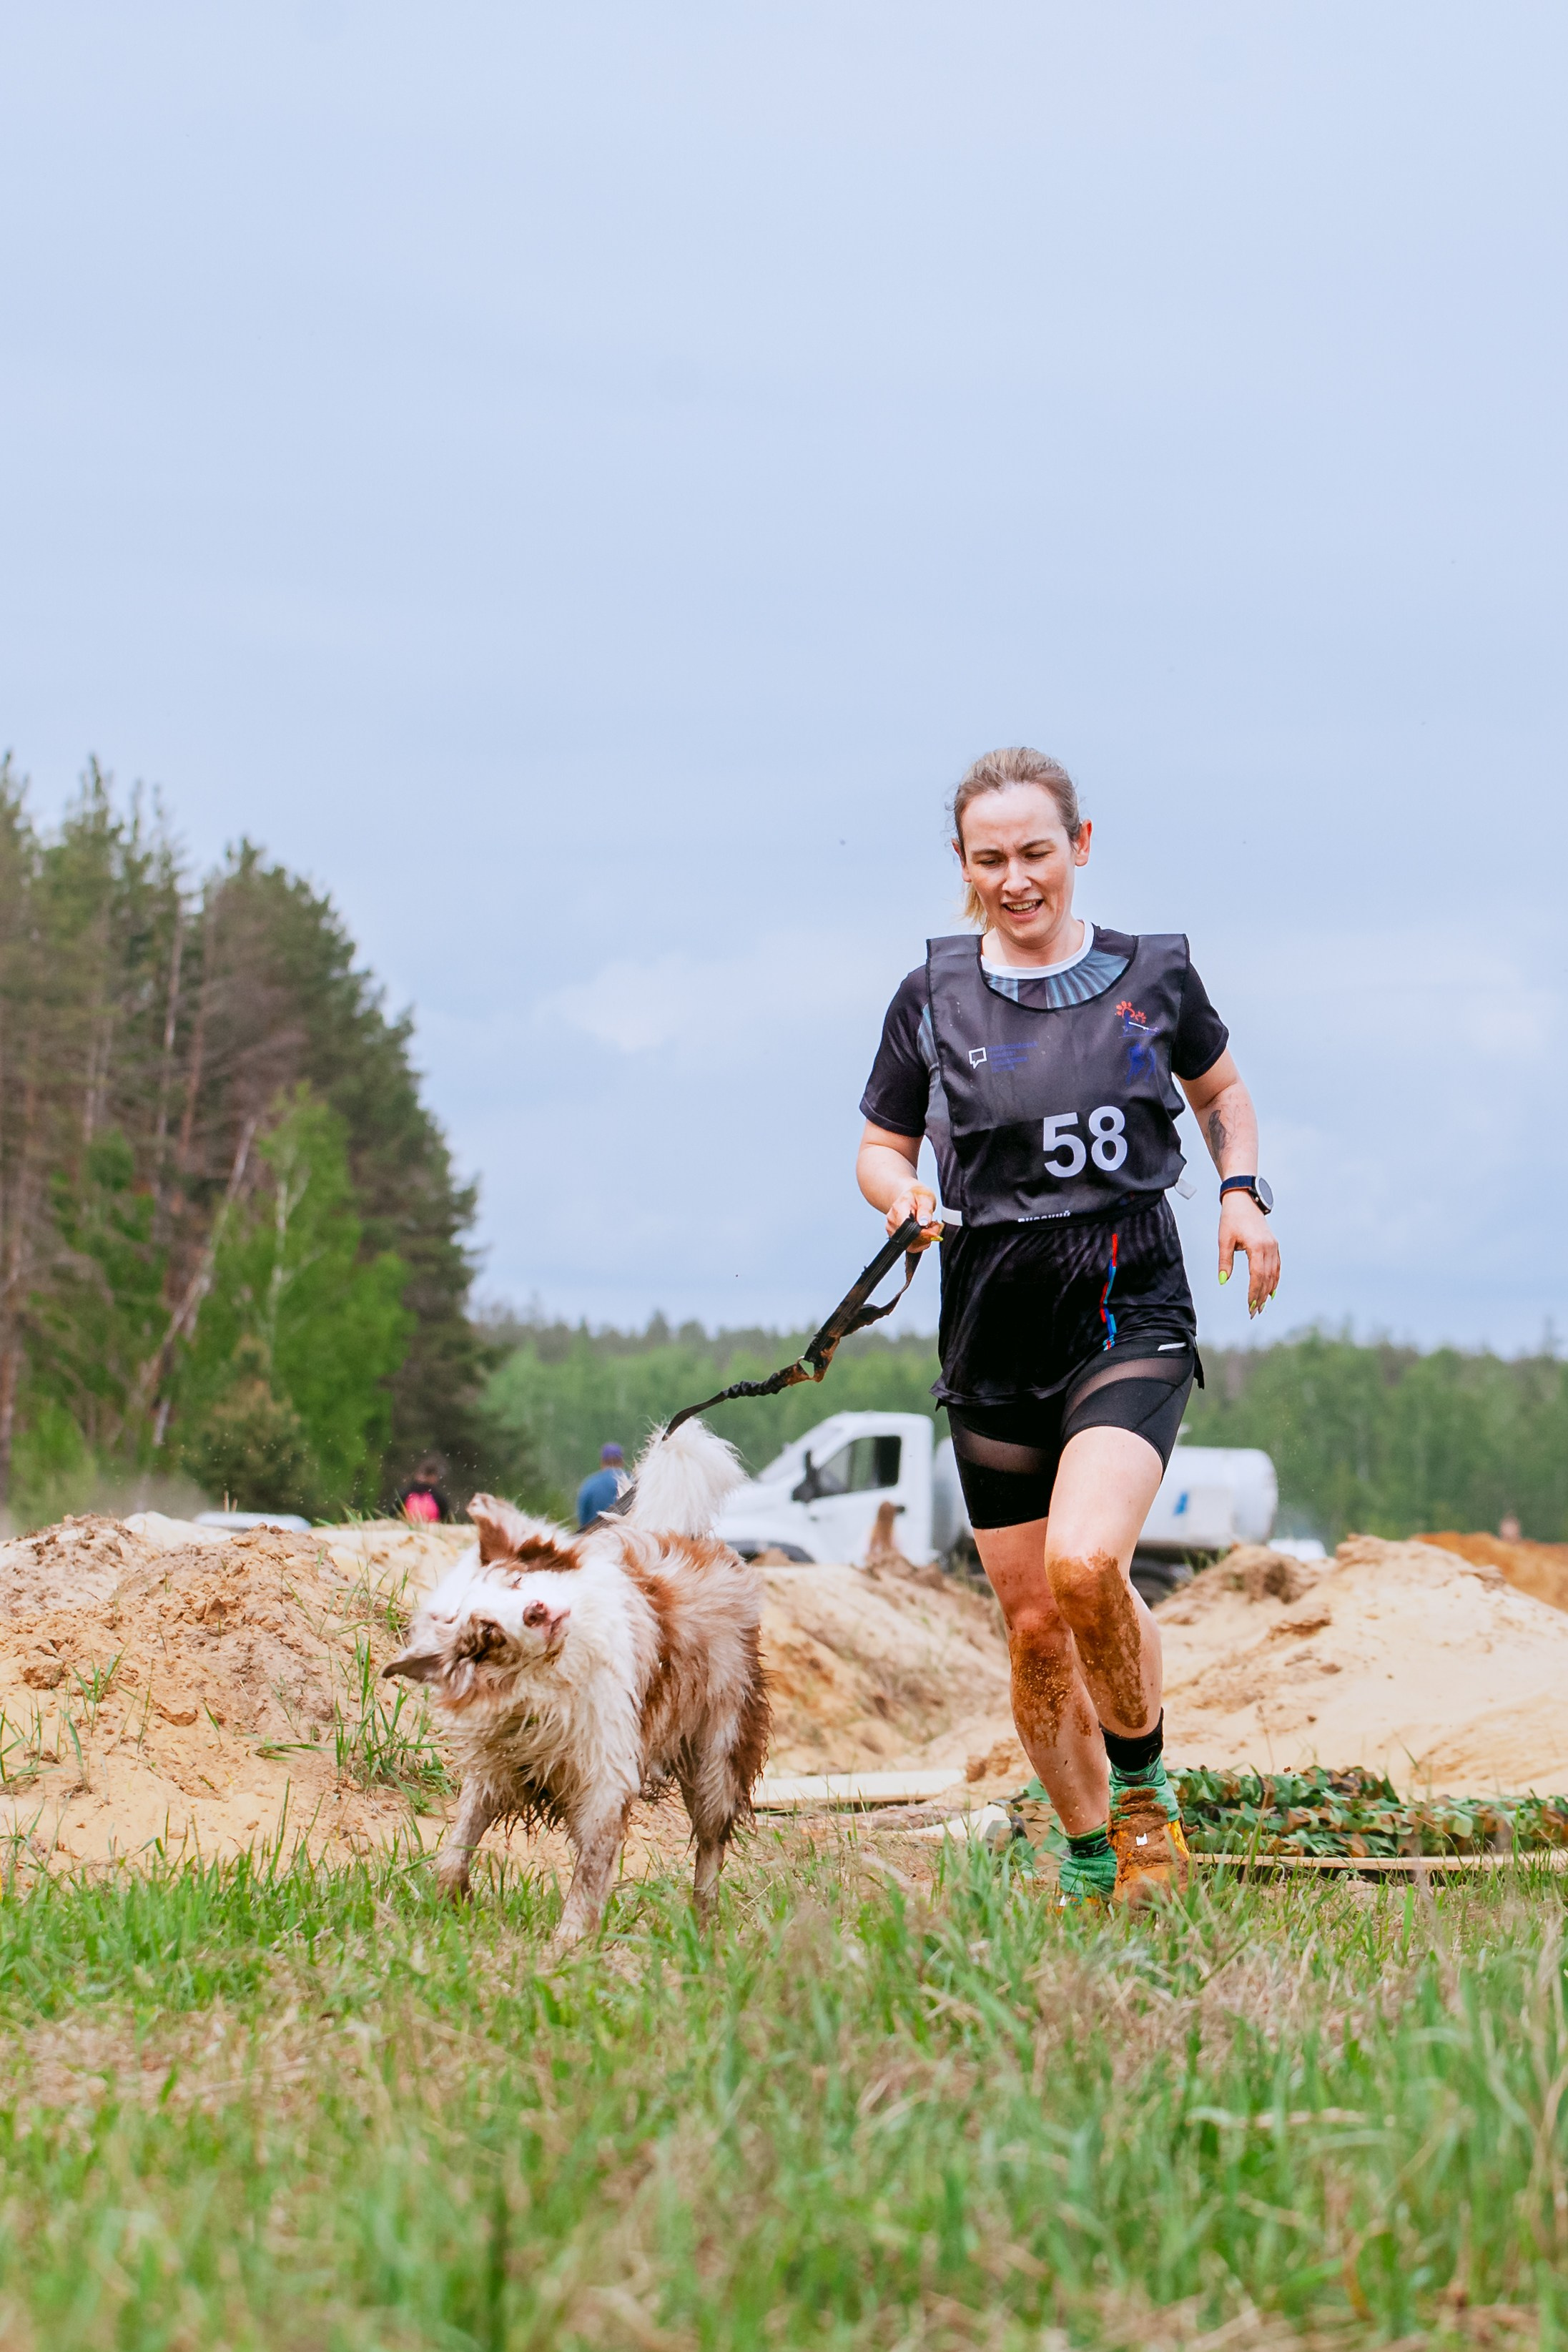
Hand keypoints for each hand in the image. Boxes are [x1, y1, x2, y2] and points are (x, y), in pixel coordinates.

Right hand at [887, 1183, 943, 1252]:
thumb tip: (924, 1223)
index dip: (922, 1232)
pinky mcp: (895, 1236)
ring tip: (928, 1226)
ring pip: (911, 1245)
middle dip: (926, 1236)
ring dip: (924, 1239)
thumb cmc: (918, 1196)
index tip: (932, 1226)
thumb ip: (925, 1210)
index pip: (907, 1228)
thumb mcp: (926, 1198)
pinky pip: (910, 1246)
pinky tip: (922, 1231)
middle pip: (910, 1239)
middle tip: (933, 1225)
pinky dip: (920, 1241)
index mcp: (898, 1208)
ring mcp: (891, 1229)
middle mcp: (892, 1220)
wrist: (910, 1197)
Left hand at [1219, 1193, 1279, 1316]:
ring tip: (1261, 1306)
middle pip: (1267, 1278)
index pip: (1257, 1275)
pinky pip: (1277, 1266)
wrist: (1244, 1200)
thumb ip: (1225, 1261)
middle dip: (1261, 1296)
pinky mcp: (1274, 1245)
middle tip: (1254, 1312)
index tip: (1249, 1306)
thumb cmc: (1231, 1218)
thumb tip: (1223, 1280)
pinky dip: (1274, 1280)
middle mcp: (1269, 1247)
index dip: (1254, 1292)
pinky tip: (1271, 1292)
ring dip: (1268, 1291)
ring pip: (1274, 1274)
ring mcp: (1274, 1246)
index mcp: (1257, 1246)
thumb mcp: (1224, 1240)